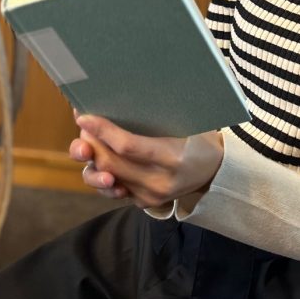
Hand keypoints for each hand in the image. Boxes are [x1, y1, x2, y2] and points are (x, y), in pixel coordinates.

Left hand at [69, 113, 223, 208]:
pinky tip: (99, 158)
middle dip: (91, 144)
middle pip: (111, 164)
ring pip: (106, 181)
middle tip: (83, 126)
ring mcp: (151, 196)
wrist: (215, 172)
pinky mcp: (144, 203)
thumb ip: (157, 115)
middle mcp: (160, 181)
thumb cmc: (199, 139)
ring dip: (91, 162)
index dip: (102, 131)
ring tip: (87, 146)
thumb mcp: (188, 123)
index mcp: (173, 157)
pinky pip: (114, 189)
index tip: (84, 117)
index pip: (127, 146)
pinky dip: (103, 173)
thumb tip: (120, 95)